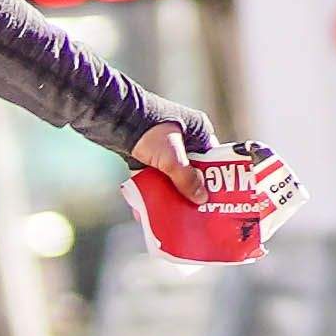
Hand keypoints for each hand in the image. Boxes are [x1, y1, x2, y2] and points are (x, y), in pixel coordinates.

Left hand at [135, 117, 298, 215]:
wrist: (119, 122)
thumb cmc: (152, 133)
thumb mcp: (173, 158)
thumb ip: (186, 179)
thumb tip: (201, 199)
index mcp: (198, 131)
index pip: (214, 158)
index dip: (216, 177)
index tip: (217, 196)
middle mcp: (183, 139)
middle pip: (193, 170)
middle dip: (193, 189)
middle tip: (198, 209)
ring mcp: (164, 148)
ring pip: (173, 176)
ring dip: (174, 192)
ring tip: (178, 214)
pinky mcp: (146, 157)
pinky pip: (155, 178)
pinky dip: (155, 191)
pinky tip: (155, 209)